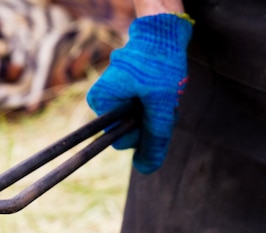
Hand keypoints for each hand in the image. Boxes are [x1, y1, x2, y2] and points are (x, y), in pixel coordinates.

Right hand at [87, 14, 191, 173]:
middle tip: (163, 102)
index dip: (142, 132)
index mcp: (101, 102)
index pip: (120, 140)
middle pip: (130, 132)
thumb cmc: (160, 64)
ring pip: (138, 123)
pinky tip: (162, 92)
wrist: (164, 31)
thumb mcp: (162, 105)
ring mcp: (114, 96)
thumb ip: (155, 138)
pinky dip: (156, 106)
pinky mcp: (125, 93)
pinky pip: (141, 111)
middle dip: (151, 123)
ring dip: (157, 114)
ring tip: (164, 94)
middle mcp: (102, 101)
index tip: (154, 112)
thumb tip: (146, 169)